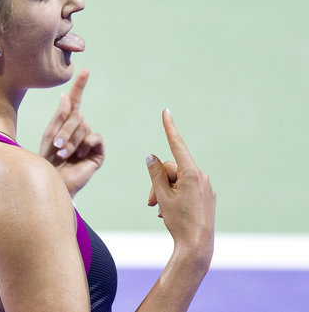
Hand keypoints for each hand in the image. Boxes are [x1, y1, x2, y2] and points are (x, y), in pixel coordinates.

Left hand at [39, 69, 103, 197]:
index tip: (85, 70)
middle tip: (56, 148)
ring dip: (70, 141)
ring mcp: (90, 140)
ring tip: (63, 155)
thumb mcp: (50, 136)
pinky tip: (79, 156)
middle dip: (64, 131)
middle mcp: (80, 129)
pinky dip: (84, 145)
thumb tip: (66, 96)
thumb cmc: (47, 161)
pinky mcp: (98, 152)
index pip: (76, 101)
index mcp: (67, 123)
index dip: (80, 86)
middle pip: (76, 117)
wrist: (53, 182)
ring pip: (84, 126)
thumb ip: (59, 117)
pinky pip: (94, 137)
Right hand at [146, 109, 215, 257]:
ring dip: (165, 192)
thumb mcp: (162, 196)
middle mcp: (201, 177)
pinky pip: (187, 189)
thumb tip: (151, 157)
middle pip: (171, 169)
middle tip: (149, 202)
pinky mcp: (207, 197)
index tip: (166, 111)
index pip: (177, 145)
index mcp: (191, 174)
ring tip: (158, 209)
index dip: (170, 128)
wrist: (197, 246)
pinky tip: (169, 212)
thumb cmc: (178, 222)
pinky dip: (175, 197)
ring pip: (177, 180)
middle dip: (158, 182)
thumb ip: (155, 174)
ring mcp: (206, 187)